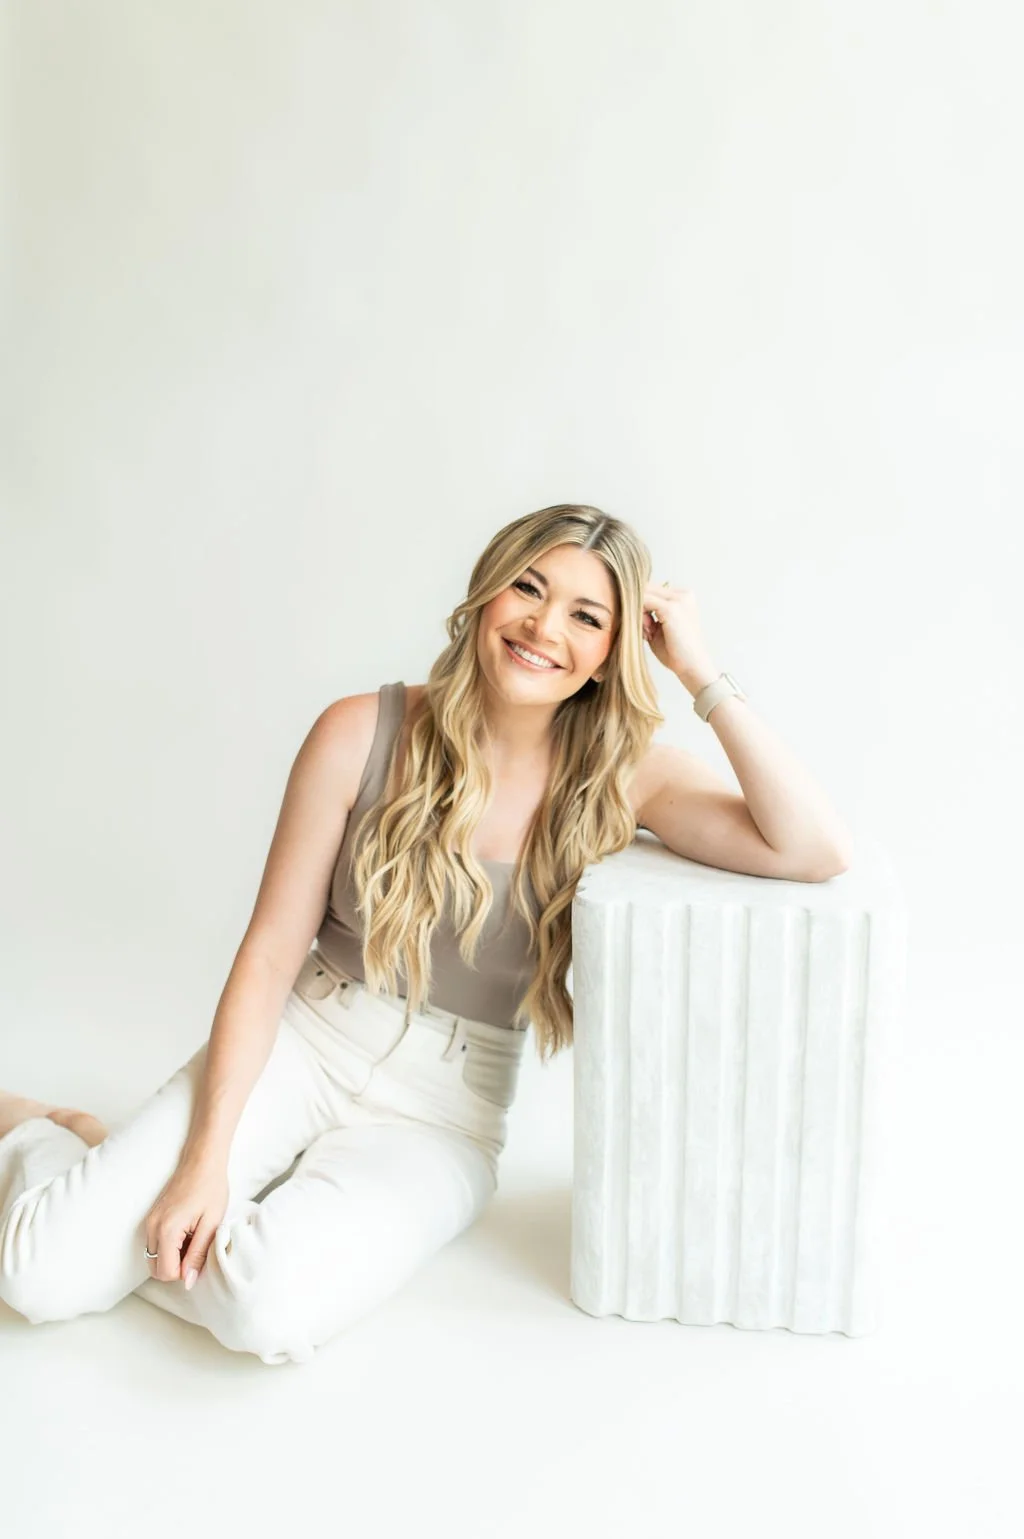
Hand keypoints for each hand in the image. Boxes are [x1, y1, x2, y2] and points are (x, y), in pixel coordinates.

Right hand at [143, 1156, 228, 1289]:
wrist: (202, 1160)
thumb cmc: (211, 1188)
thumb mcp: (211, 1223)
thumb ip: (198, 1255)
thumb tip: (188, 1282)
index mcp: (166, 1230)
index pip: (166, 1272)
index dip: (185, 1272)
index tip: (200, 1255)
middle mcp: (152, 1228)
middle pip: (156, 1269)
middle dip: (177, 1267)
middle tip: (197, 1248)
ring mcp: (149, 1222)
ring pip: (154, 1258)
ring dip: (173, 1257)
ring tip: (193, 1238)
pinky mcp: (152, 1218)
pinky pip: (155, 1245)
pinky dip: (169, 1247)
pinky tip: (187, 1232)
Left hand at [642, 582, 717, 685]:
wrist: (691, 667)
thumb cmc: (675, 651)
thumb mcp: (658, 627)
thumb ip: (647, 613)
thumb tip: (630, 602)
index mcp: (683, 596)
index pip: (652, 590)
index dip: (641, 605)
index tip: (643, 624)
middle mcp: (683, 594)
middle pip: (647, 589)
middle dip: (638, 607)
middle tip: (645, 630)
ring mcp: (679, 600)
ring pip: (644, 594)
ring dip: (638, 612)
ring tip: (648, 632)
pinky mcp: (671, 609)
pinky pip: (644, 602)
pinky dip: (639, 616)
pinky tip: (648, 632)